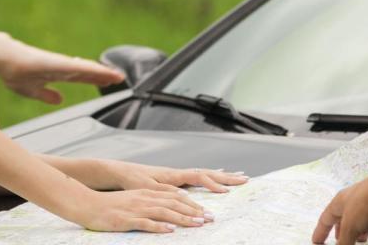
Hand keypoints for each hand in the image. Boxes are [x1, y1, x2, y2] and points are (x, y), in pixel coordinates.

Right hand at [0, 41, 123, 103]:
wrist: (0, 59)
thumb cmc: (13, 72)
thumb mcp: (31, 89)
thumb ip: (45, 94)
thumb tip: (60, 100)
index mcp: (56, 73)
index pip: (81, 76)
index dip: (96, 79)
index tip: (111, 81)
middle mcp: (60, 66)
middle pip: (86, 71)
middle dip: (103, 75)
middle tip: (120, 77)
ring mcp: (56, 63)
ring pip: (82, 68)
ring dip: (99, 71)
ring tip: (115, 75)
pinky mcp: (51, 61)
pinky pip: (72, 67)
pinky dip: (85, 69)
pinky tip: (96, 70)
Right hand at [70, 188, 213, 232]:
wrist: (87, 204)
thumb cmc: (110, 205)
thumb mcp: (132, 199)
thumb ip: (150, 203)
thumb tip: (167, 211)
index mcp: (146, 193)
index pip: (174, 197)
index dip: (192, 204)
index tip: (206, 212)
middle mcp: (144, 199)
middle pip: (173, 204)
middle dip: (193, 211)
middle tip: (210, 218)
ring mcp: (135, 209)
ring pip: (164, 213)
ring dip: (182, 219)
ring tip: (197, 224)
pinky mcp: (126, 220)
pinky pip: (145, 223)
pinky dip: (159, 227)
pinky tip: (170, 231)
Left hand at [105, 161, 248, 193]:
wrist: (121, 172)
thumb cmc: (132, 180)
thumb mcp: (147, 188)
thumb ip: (164, 191)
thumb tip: (183, 195)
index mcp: (174, 175)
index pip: (199, 177)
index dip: (213, 184)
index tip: (227, 191)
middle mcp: (178, 173)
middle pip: (207, 173)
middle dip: (227, 177)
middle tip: (245, 179)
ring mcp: (178, 175)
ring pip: (204, 174)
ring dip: (222, 176)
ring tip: (238, 177)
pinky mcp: (175, 179)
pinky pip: (198, 177)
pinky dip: (210, 178)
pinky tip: (217, 178)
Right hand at [312, 175, 367, 244]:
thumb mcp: (350, 226)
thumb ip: (344, 241)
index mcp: (341, 203)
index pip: (326, 219)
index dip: (321, 232)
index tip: (317, 241)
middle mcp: (356, 202)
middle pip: (346, 219)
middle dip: (342, 231)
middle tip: (339, 240)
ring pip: (367, 221)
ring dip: (364, 232)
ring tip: (363, 241)